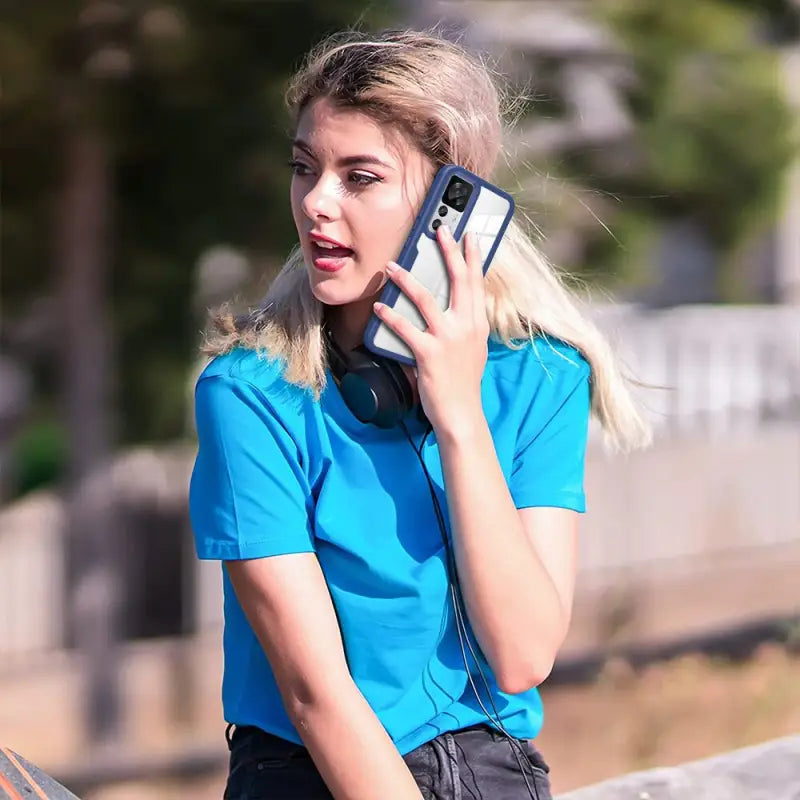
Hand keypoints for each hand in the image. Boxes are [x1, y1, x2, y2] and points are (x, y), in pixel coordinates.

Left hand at [372, 225, 489, 437]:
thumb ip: (466, 324)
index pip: (476, 282)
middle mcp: (466, 326)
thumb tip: (454, 303)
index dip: (472, 256)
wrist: (461, 412)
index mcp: (477, 323)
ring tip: (391, 266)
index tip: (468, 233)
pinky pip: (405, 329)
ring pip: (425, 299)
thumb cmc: (463, 381)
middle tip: (437, 230)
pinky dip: (390, 316)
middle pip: (458, 280)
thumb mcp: (473, 348)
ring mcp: (448, 339)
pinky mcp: (429, 354)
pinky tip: (378, 307)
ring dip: (406, 279)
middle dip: (447, 252)